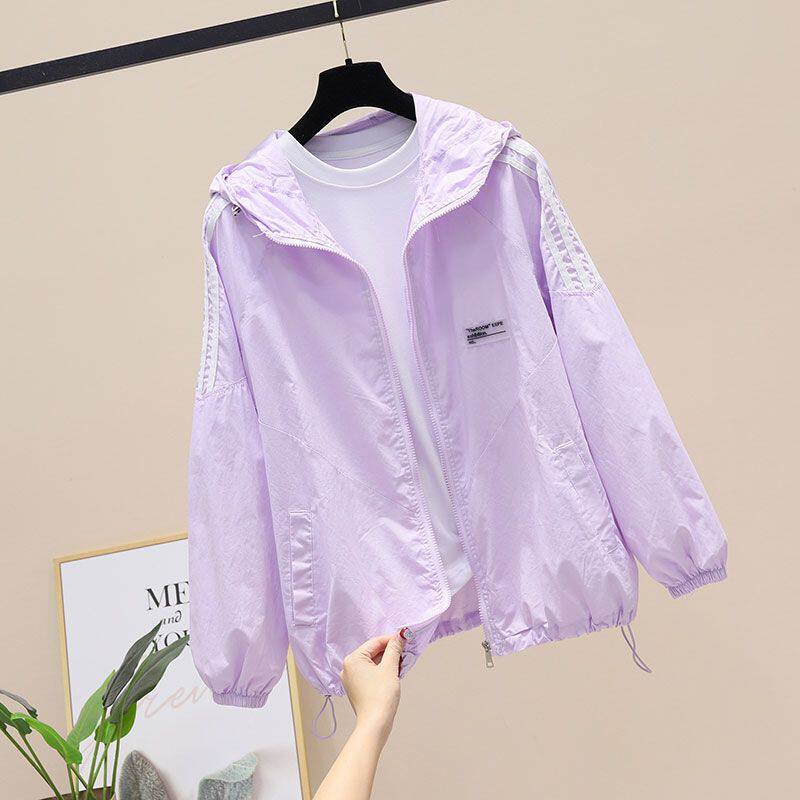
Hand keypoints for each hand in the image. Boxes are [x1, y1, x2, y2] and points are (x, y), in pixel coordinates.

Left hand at [340, 631, 405, 746]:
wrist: (375, 724)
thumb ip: (394, 649)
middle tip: (404, 653)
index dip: (391, 640)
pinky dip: (381, 671)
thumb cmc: (381, 696)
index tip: (405, 639)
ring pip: (372, 663)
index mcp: (353, 659)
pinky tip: (392, 674)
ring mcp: (350, 679)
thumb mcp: (390, 668)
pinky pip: (369, 673)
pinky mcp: (356, 688)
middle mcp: (348, 667)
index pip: (375, 642)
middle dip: (389, 652)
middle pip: (372, 652)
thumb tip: (400, 635)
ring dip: (386, 661)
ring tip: (400, 665)